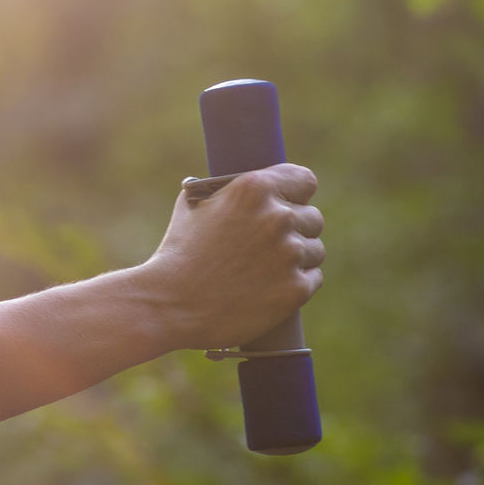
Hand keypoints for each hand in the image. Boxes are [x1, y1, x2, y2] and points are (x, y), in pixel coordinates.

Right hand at [139, 164, 323, 351]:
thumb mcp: (194, 205)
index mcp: (254, 188)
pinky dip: (295, 284)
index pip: (304, 180)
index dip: (296, 193)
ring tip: (264, 270)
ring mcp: (289, 254)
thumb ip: (228, 191)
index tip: (291, 204)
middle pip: (313, 218)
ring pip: (314, 250)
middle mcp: (278, 216)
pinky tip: (268, 288)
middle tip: (268, 247)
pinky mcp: (296, 289)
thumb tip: (245, 187)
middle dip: (294, 230)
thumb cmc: (177, 254)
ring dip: (296, 259)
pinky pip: (312, 278)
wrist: (169, 304)